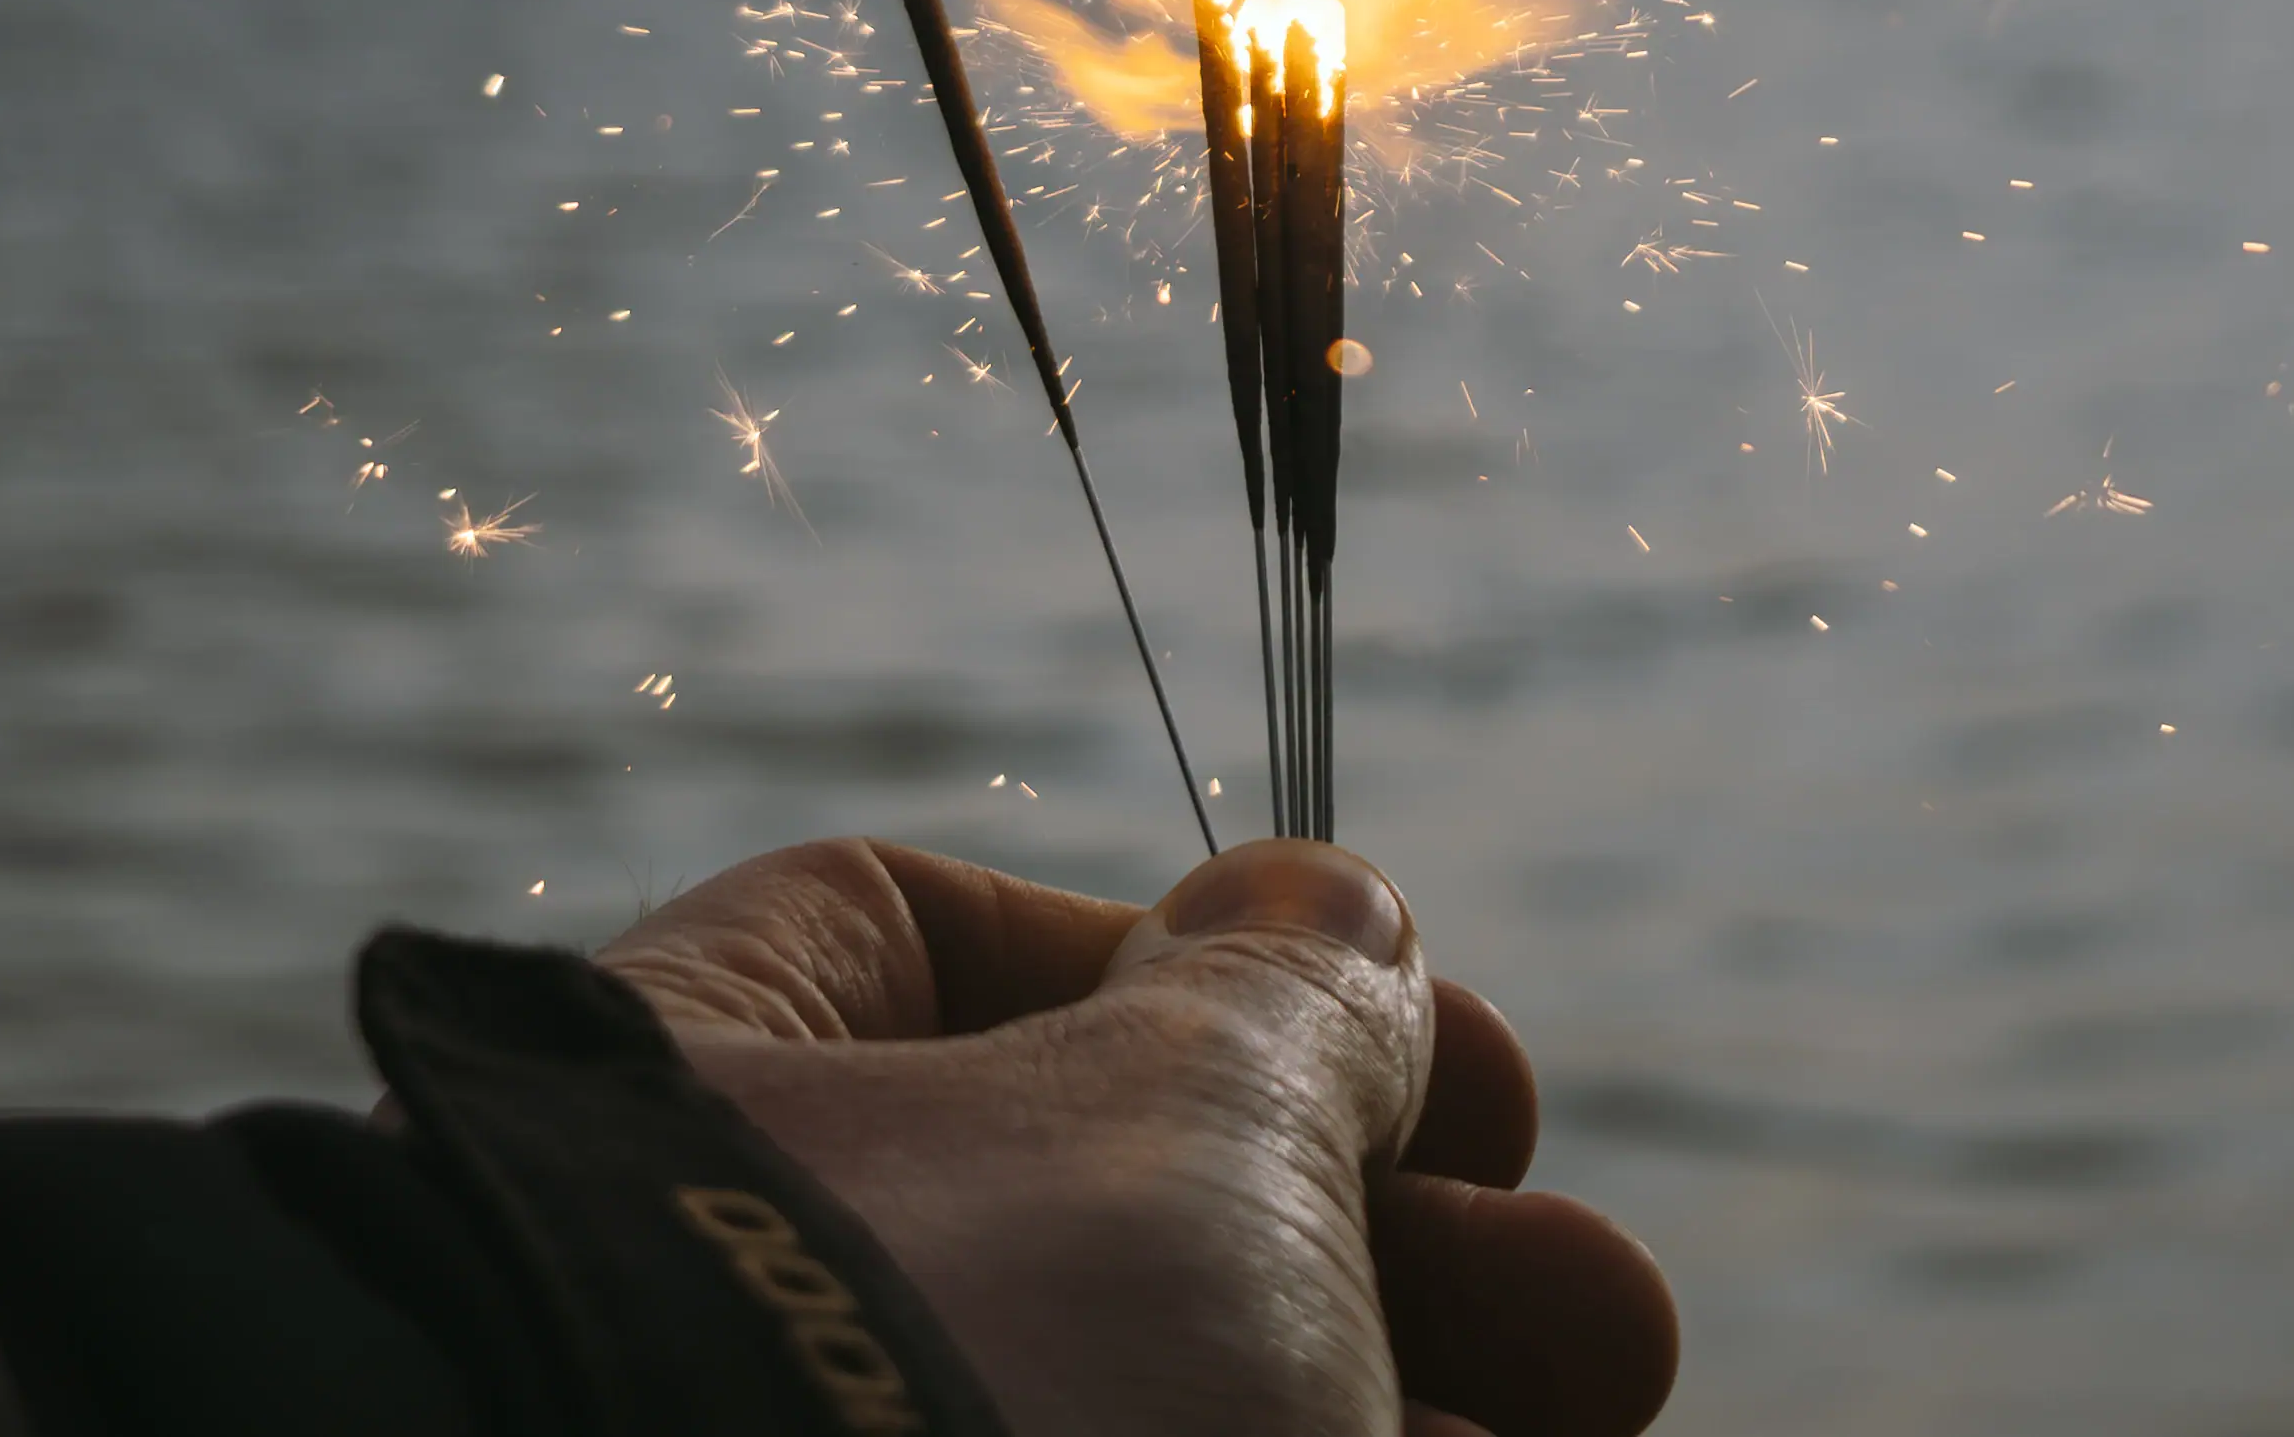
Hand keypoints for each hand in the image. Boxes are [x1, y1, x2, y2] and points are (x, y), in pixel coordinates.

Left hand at [596, 836, 1674, 1436]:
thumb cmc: (970, 1342)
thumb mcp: (1187, 1114)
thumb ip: (1281, 996)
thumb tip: (1334, 908)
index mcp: (692, 1072)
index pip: (917, 937)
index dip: (1198, 963)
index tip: (1424, 1030)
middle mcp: (716, 1277)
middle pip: (1101, 1211)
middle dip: (1398, 1228)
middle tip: (1589, 1285)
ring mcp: (823, 1435)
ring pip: (1149, 1390)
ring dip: (1402, 1381)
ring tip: (1601, 1387)